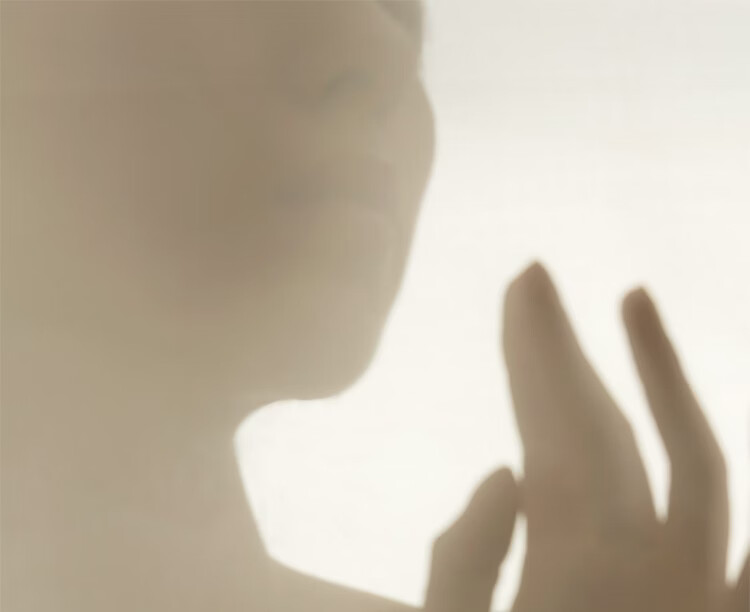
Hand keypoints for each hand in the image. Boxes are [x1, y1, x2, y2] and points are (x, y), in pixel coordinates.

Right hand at [501, 262, 746, 611]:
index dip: (534, 352)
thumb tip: (505, 474)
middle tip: (535, 281)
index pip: (552, 432)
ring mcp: (706, 597)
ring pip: (699, 463)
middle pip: (609, 430)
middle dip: (564, 348)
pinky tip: (702, 428)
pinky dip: (715, 474)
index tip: (521, 285)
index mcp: (579, 579)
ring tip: (635, 299)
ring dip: (666, 377)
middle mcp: (658, 575)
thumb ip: (464, 568)